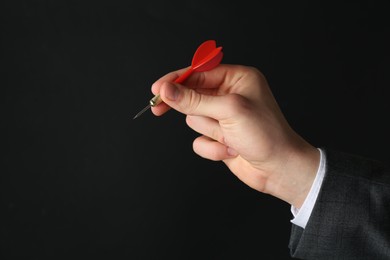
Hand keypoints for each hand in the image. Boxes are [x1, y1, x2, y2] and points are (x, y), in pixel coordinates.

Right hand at [151, 64, 319, 207]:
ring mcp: (223, 118)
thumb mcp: (229, 110)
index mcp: (237, 79)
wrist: (279, 169)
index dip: (176, 80)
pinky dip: (213, 147)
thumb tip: (167, 91)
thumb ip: (194, 100)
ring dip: (210, 131)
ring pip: (194, 119)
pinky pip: (200, 140)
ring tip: (229, 136)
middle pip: (192, 95)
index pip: (199, 73)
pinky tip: (230, 150)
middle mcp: (229, 96)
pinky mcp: (219, 137)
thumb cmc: (266, 134)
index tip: (157, 89)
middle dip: (187, 107)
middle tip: (158, 107)